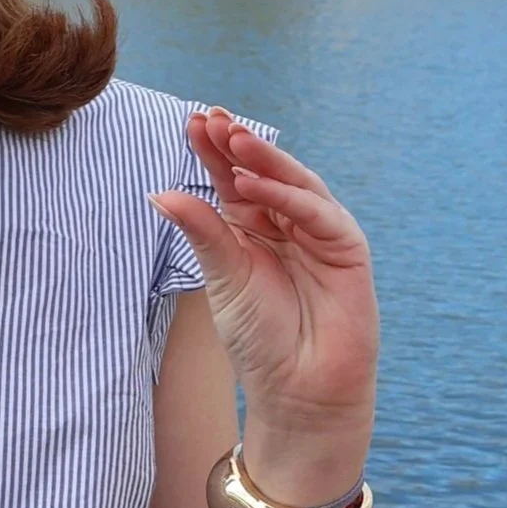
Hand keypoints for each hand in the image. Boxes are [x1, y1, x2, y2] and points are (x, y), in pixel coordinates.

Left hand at [150, 110, 378, 497]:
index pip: (231, 180)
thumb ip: (202, 233)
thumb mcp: (223, 278)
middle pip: (262, 174)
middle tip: (212, 117)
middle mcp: (287, 224)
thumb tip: (159, 193)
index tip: (192, 121)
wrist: (299, 390)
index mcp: (253, 229)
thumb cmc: (261, 338)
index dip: (214, 151)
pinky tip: (255, 186)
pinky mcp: (347, 248)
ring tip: (232, 139)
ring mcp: (319, 233)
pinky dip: (287, 197)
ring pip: (293, 184)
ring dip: (263, 161)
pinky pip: (317, 214)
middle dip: (238, 145)